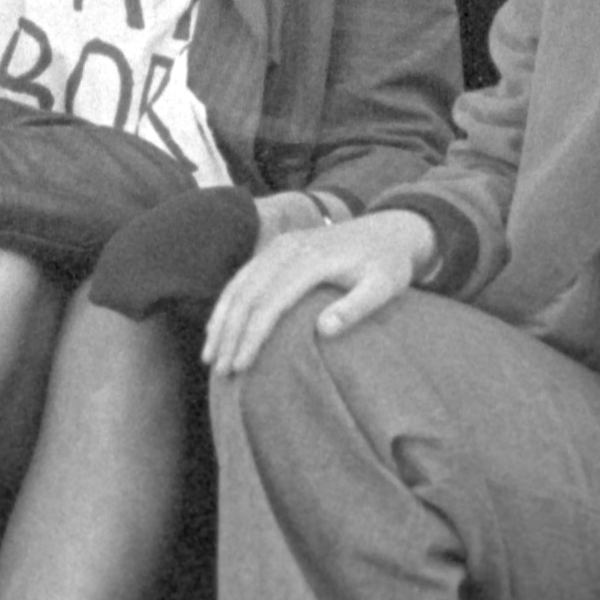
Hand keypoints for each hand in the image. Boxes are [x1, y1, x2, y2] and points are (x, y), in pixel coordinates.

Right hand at [203, 206, 435, 379]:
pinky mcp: (278, 247)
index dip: (252, 336)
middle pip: (247, 294)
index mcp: (311, 259)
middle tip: (220, 370)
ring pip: (239, 283)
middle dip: (229, 333)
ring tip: (210, 355)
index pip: (270, 303)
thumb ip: (357, 307)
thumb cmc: (388, 264)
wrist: (390, 230)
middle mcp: (288, 248)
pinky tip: (219, 326)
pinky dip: (228, 302)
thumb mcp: (385, 286)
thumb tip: (324, 330)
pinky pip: (244, 275)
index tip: (240, 366)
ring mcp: (280, 245)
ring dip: (222, 319)